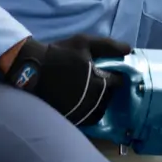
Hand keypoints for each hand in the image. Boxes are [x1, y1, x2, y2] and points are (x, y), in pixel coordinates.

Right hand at [2, 34, 131, 125]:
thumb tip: (129, 50)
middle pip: (110, 97)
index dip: (115, 76)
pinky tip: (83, 103)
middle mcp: (94, 99)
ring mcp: (82, 110)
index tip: (109, 72)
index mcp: (100, 81)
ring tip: (91, 94)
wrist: (32, 69)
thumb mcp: (84, 42)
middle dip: (107, 89)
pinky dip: (89, 112)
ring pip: (100, 110)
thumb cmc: (59, 53)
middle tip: (98, 82)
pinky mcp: (71, 117)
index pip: (118, 82)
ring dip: (100, 102)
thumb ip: (109, 46)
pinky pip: (87, 119)